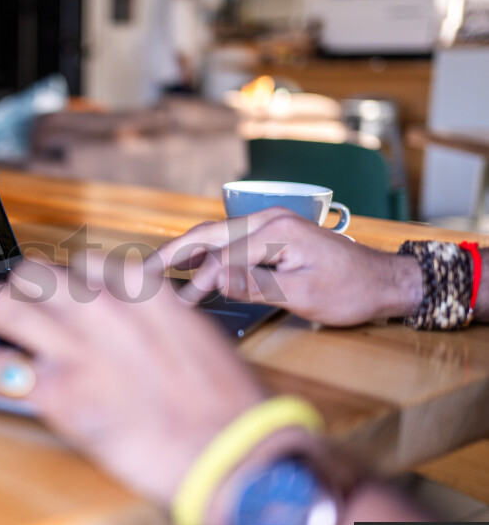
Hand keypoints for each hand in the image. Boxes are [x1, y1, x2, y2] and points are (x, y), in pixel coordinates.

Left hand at [0, 258, 264, 508]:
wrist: (233, 452)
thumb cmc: (225, 403)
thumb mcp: (193, 337)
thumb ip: (150, 322)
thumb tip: (123, 328)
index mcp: (143, 289)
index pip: (83, 266)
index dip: (60, 281)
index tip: (51, 293)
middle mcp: (106, 306)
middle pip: (36, 275)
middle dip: (13, 286)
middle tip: (0, 302)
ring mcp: (80, 344)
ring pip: (6, 306)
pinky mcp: (61, 390)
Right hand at [149, 208, 422, 326]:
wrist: (385, 281)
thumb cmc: (350, 291)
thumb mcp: (302, 294)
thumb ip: (254, 284)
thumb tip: (212, 279)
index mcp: (274, 232)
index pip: (219, 255)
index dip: (192, 279)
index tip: (171, 303)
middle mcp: (267, 221)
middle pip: (206, 235)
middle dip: (170, 255)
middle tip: (139, 276)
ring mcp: (269, 226)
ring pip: (214, 237)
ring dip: (183, 253)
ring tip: (153, 273)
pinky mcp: (271, 237)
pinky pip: (229, 243)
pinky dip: (204, 255)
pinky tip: (188, 267)